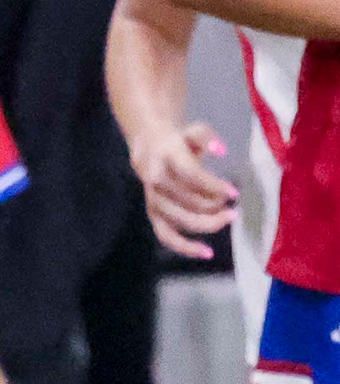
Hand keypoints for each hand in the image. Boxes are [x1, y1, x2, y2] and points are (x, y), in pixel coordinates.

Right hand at [134, 121, 238, 260]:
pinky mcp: (154, 215)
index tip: (235, 193)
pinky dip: (185, 247)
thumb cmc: (179, 142)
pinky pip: (167, 236)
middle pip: (188, 201)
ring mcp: (154, 201)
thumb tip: (221, 150)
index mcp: (166, 159)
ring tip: (228, 218)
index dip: (213, 186)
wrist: (148, 149)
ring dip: (208, 223)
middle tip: (233, 205)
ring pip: (181, 220)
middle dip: (215, 206)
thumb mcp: (194, 130)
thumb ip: (207, 137)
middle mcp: (156, 182)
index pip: (190, 175)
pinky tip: (207, 252)